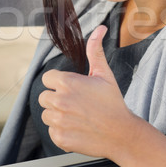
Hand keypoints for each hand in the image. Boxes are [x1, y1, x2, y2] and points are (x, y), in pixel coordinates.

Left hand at [39, 25, 137, 157]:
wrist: (122, 133)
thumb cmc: (113, 103)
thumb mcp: (104, 74)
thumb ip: (95, 51)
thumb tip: (100, 28)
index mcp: (67, 82)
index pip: (47, 79)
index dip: (58, 83)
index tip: (71, 89)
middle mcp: (60, 101)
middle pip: (43, 97)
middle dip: (56, 99)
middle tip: (75, 104)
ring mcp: (59, 120)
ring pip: (46, 114)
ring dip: (57, 115)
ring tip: (76, 116)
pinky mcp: (59, 138)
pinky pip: (51, 131)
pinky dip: (61, 131)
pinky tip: (76, 128)